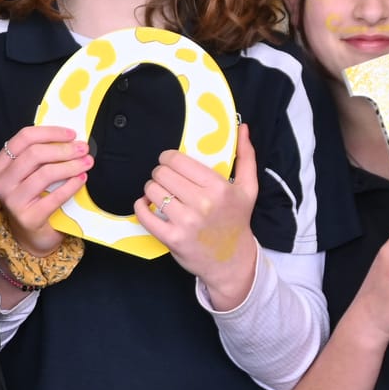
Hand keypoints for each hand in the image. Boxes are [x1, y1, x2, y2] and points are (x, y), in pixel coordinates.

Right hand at [0, 124, 92, 254]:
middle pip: (35, 154)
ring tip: (86, 163)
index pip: (24, 138)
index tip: (72, 134)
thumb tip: (69, 138)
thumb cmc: (33, 200)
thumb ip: (41, 156)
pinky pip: (55, 196)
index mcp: (0, 165)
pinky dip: (71, 186)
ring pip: (45, 173)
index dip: (50, 132)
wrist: (31, 236)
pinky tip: (82, 179)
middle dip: (63, 149)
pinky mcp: (28, 218)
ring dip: (70, 166)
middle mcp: (2, 182)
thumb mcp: (29, 175)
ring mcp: (13, 201)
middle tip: (83, 149)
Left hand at [136, 123, 259, 306]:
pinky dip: (140, 206)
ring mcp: (186, 222)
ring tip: (160, 193)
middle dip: (160, 173)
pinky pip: (145, 215)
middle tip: (165, 179)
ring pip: (152, 191)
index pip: (177, 160)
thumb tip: (243, 127)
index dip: (168, 158)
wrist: (232, 261)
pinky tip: (146, 204)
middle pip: (162, 174)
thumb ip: (246, 156)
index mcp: (218, 187)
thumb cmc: (238, 221)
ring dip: (151, 189)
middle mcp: (202, 203)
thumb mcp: (248, 189)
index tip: (169, 163)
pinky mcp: (172, 238)